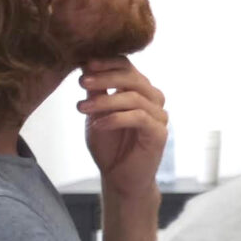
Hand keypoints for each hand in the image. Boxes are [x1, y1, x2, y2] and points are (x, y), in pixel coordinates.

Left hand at [79, 59, 167, 192]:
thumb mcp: (96, 114)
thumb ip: (96, 92)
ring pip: (135, 98)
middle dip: (105, 78)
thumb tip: (85, 66)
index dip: (108, 63)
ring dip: (105, 101)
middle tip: (81, 82)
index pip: (128, 68)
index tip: (85, 64)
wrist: (119, 178)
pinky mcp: (159, 134)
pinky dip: (115, 119)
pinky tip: (97, 125)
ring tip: (82, 108)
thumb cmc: (109, 145)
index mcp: (139, 91)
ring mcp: (159, 117)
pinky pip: (139, 118)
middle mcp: (153, 100)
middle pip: (134, 78)